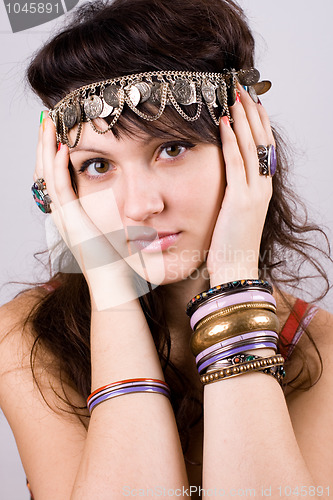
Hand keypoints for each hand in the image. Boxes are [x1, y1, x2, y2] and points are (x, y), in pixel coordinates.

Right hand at [34, 116, 141, 308]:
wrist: (114, 284)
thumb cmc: (118, 262)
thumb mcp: (113, 231)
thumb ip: (115, 213)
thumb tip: (131, 202)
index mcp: (70, 216)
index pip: (54, 178)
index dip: (51, 155)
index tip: (56, 133)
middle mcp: (62, 215)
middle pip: (45, 172)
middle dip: (44, 145)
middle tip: (45, 120)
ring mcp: (65, 218)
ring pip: (47, 176)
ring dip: (46, 149)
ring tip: (48, 124)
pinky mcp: (73, 221)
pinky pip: (61, 188)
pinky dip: (59, 167)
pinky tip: (62, 147)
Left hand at [207, 85, 274, 285]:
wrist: (236, 269)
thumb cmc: (231, 245)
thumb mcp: (235, 214)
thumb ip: (233, 193)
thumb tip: (223, 179)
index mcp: (261, 188)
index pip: (263, 147)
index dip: (258, 122)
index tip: (250, 101)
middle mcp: (262, 186)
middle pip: (261, 140)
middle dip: (251, 112)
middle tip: (242, 87)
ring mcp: (254, 192)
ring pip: (251, 146)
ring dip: (242, 118)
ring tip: (234, 94)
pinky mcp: (240, 200)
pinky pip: (235, 163)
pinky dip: (230, 140)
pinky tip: (223, 121)